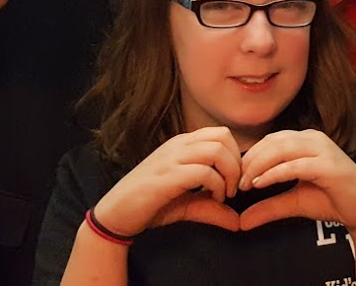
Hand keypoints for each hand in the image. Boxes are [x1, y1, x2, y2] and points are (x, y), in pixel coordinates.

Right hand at [91, 126, 242, 236]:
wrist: (116, 214)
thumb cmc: (150, 205)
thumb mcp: (187, 204)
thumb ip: (212, 208)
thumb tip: (238, 222)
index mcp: (182, 145)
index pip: (221, 133)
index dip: (236, 155)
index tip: (234, 180)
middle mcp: (177, 146)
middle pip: (223, 137)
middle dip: (237, 163)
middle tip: (233, 188)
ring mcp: (171, 159)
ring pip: (216, 150)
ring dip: (229, 174)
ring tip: (224, 195)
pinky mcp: (166, 176)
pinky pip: (204, 172)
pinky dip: (217, 186)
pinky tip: (213, 199)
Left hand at [237, 130, 355, 234]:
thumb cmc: (331, 200)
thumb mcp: (293, 201)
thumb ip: (269, 206)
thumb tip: (241, 221)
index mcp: (306, 140)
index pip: (270, 140)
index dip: (250, 156)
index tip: (235, 176)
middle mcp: (314, 139)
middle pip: (272, 142)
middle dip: (250, 160)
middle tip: (235, 181)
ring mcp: (323, 150)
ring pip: (281, 149)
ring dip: (259, 165)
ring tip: (245, 183)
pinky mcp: (329, 165)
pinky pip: (295, 165)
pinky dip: (274, 173)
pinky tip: (260, 183)